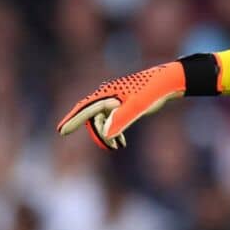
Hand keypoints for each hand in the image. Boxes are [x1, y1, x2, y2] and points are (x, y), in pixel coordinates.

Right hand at [56, 54, 218, 149]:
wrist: (168, 83)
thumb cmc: (152, 91)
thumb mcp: (138, 106)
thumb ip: (122, 119)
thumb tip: (106, 134)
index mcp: (107, 93)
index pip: (85, 108)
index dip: (73, 120)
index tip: (61, 131)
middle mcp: (108, 95)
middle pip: (94, 117)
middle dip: (98, 133)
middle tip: (109, 147)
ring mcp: (115, 100)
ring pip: (103, 120)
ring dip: (107, 134)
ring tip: (116, 147)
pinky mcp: (124, 104)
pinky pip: (111, 120)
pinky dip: (114, 131)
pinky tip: (120, 143)